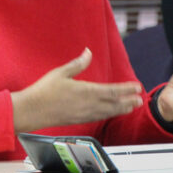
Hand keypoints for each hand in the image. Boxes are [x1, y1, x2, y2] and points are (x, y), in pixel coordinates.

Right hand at [11, 48, 142, 132]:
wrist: (33, 110)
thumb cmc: (44, 90)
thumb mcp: (60, 72)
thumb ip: (77, 64)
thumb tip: (88, 52)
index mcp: (85, 91)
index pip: (112, 91)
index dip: (126, 89)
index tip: (136, 87)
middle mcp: (88, 105)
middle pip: (114, 104)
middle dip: (128, 101)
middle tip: (139, 99)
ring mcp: (84, 114)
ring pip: (108, 113)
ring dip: (121, 109)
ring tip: (131, 107)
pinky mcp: (79, 120)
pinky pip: (99, 117)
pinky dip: (109, 114)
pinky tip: (110, 113)